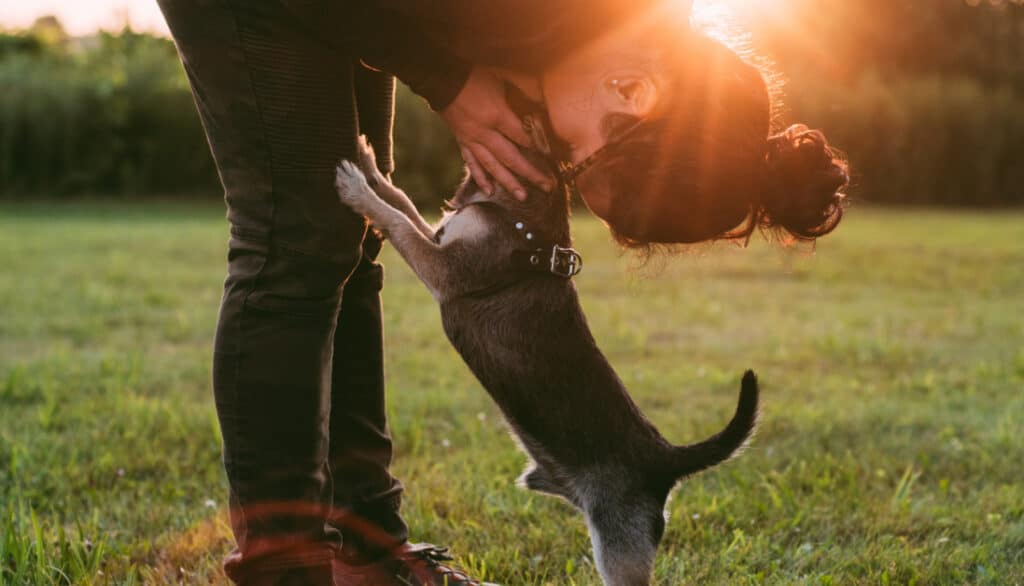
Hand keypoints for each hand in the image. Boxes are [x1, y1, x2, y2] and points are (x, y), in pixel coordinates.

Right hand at [441, 68, 553, 199]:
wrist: (442, 78)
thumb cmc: (475, 74)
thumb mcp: (503, 76)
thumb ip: (525, 88)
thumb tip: (545, 100)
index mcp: (497, 116)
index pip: (524, 138)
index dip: (540, 149)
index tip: (555, 159)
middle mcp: (485, 133)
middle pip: (511, 159)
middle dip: (531, 174)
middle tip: (547, 187)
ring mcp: (472, 140)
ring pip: (492, 167)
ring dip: (508, 183)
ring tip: (522, 197)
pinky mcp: (462, 142)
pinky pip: (472, 164)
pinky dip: (481, 178)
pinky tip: (490, 191)